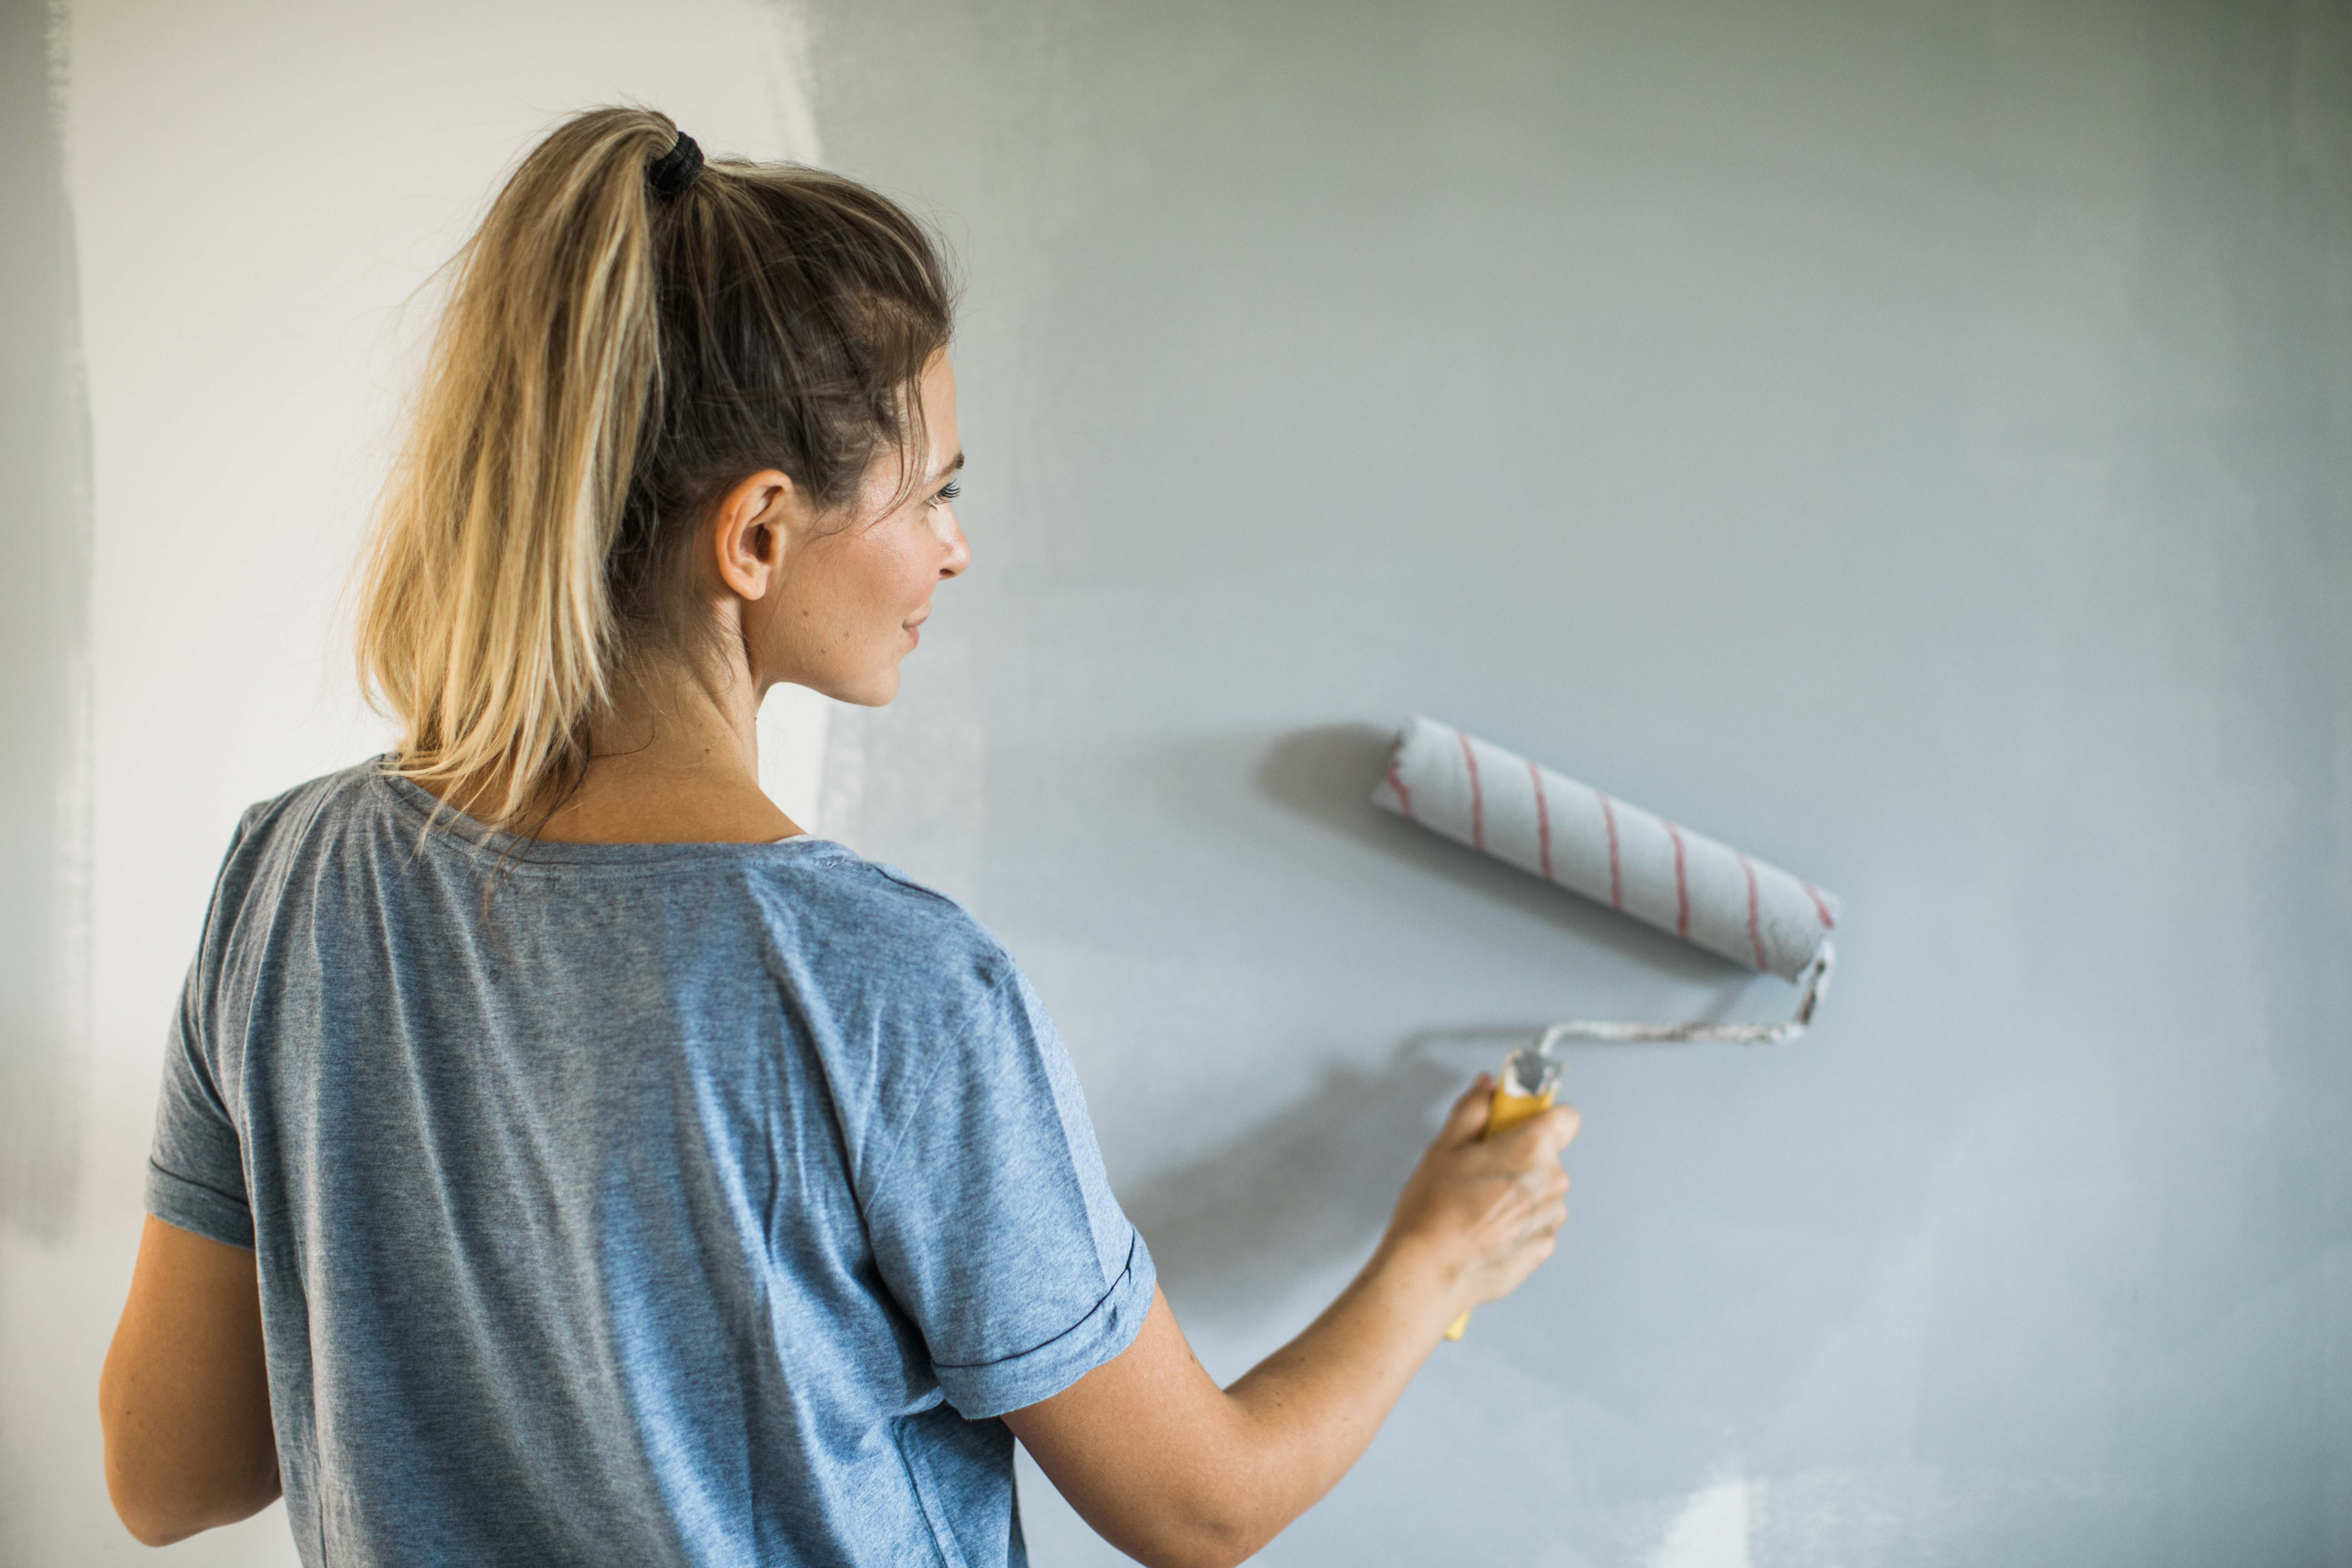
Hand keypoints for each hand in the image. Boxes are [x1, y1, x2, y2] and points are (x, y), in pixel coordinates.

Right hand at [1376, 1074, 1578, 1325]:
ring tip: (1478, 1202)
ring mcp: (1551, 1217)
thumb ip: (1474, 1109)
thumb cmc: (1434, 1212)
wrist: (1429, 1271)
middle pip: (1548, 1154)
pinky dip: (1518, 1220)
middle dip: (1519, 1155)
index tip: (1515, 1120)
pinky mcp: (1544, 1247)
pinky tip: (1485, 1226)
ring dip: (1519, 1190)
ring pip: (1542, 1189)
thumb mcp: (1445, 1146)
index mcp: (1532, 1147)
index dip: (1539, 1115)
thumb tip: (1486, 1088)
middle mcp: (1552, 1181)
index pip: (1565, 1115)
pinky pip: (1537, 1221)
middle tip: (1479, 1166)